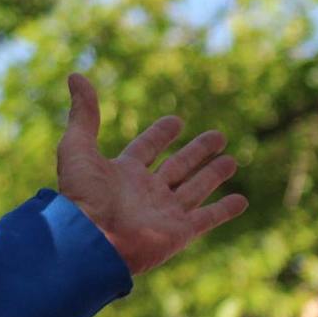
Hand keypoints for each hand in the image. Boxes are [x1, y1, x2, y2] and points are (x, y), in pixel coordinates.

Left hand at [56, 72, 247, 274]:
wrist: (91, 240)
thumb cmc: (82, 195)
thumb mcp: (77, 146)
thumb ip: (83, 114)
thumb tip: (75, 76)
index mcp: (122, 171)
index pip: (147, 148)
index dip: (161, 134)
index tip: (176, 120)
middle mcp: (146, 191)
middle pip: (178, 166)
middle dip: (197, 151)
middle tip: (218, 136)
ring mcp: (164, 212)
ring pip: (196, 188)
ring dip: (214, 174)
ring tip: (232, 160)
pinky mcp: (179, 232)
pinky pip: (207, 218)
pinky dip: (225, 209)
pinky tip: (241, 200)